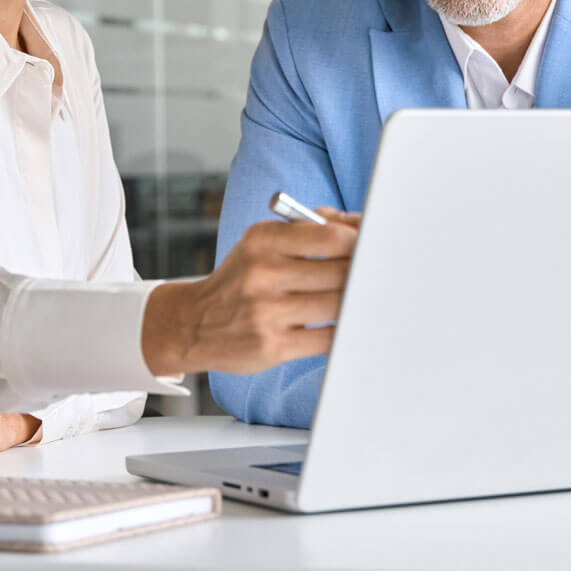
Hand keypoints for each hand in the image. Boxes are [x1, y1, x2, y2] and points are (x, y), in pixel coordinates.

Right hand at [141, 208, 359, 375]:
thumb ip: (308, 228)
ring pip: (337, 304)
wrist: (193, 323)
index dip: (360, 241)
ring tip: (363, 298)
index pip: (330, 235)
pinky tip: (345, 324)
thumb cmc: (240, 279)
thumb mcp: (262, 242)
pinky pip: (327, 338)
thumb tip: (359, 224)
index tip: (372, 245)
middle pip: (340, 270)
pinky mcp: (273, 346)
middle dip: (363, 272)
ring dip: (356, 302)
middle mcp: (262, 274)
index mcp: (263, 241)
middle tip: (377, 274)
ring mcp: (266, 312)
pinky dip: (343, 331)